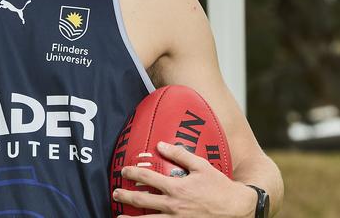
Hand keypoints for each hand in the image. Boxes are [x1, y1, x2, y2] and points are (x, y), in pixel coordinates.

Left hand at [112, 141, 255, 217]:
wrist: (239, 210)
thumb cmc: (220, 187)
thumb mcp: (201, 166)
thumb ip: (180, 154)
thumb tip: (160, 144)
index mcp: (176, 188)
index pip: (147, 179)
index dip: (132, 174)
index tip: (123, 171)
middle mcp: (173, 206)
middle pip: (141, 201)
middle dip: (124, 197)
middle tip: (115, 194)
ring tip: (119, 216)